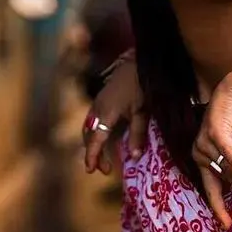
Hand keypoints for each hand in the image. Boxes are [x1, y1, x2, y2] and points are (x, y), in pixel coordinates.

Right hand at [83, 58, 146, 174]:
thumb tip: (134, 157)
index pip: (96, 139)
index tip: (92, 170)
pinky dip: (95, 132)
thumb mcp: (143, 112)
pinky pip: (93, 119)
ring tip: (102, 157)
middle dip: (92, 152)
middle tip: (102, 169)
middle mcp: (98, 108)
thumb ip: (138, 134)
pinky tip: (104, 137)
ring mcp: (98, 102)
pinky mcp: (101, 98)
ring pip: (88, 127)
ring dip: (92, 142)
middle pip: (88, 135)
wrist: (140, 61)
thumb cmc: (143, 85)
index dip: (93, 156)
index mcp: (107, 112)